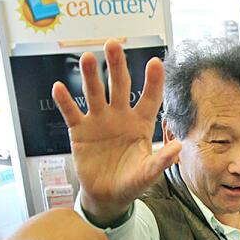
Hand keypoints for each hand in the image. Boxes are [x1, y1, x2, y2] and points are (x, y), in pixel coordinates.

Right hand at [53, 39, 180, 225]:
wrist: (107, 195)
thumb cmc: (131, 182)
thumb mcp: (148, 174)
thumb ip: (162, 160)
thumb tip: (179, 147)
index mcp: (141, 124)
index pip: (150, 98)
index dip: (153, 81)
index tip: (156, 62)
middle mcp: (120, 117)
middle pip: (119, 86)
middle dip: (117, 66)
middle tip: (113, 44)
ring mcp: (99, 121)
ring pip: (95, 93)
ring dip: (90, 76)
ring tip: (87, 58)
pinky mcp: (80, 131)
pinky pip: (71, 113)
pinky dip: (65, 101)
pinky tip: (59, 88)